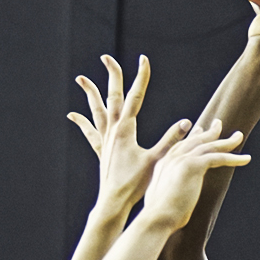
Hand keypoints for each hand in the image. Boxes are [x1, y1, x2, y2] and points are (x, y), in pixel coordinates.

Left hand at [68, 54, 189, 211]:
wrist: (114, 202)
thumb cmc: (135, 183)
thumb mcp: (157, 160)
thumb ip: (171, 140)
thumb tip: (186, 123)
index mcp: (126, 129)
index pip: (135, 95)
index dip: (140, 76)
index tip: (143, 59)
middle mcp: (112, 130)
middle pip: (112, 96)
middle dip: (111, 76)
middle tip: (106, 57)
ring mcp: (105, 140)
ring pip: (96, 110)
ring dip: (90, 93)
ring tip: (82, 78)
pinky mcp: (101, 150)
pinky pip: (90, 131)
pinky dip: (81, 122)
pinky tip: (72, 115)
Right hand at [138, 119, 248, 231]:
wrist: (156, 218)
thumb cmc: (159, 216)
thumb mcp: (162, 198)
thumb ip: (170, 190)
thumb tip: (176, 197)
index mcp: (163, 163)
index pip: (181, 145)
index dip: (193, 137)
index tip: (200, 130)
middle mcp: (172, 158)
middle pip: (195, 140)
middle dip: (209, 132)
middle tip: (218, 124)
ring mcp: (182, 159)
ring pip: (209, 146)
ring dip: (226, 142)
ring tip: (239, 137)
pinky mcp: (192, 165)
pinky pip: (219, 157)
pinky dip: (234, 158)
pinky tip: (246, 159)